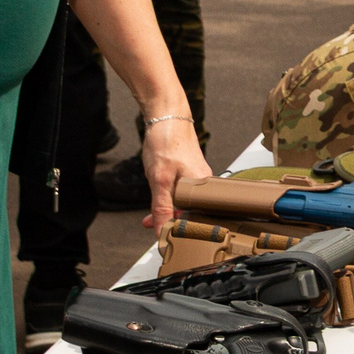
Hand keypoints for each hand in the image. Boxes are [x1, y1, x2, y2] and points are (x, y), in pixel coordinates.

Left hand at [139, 114, 212, 230]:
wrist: (167, 116)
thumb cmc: (167, 142)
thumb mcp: (160, 179)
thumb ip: (161, 207)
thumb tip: (161, 232)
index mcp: (202, 188)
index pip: (194, 218)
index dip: (178, 229)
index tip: (162, 237)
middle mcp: (204, 183)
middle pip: (190, 211)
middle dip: (169, 222)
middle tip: (151, 227)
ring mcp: (197, 177)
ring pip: (183, 202)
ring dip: (166, 210)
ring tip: (149, 218)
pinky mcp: (190, 171)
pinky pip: (181, 192)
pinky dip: (167, 198)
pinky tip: (156, 200)